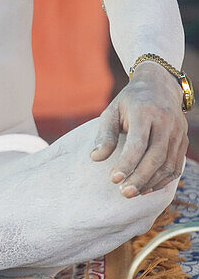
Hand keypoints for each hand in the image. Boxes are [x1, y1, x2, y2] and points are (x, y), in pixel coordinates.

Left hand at [90, 62, 187, 195]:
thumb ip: (105, 135)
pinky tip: (146, 187)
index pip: (138, 143)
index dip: (127, 163)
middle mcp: (166, 122)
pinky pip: (176, 166)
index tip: (113, 179)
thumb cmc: (130, 102)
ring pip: (168, 164)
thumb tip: (95, 158)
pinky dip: (162, 180)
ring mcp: (178, 132)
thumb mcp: (112, 111)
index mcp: (145, 112)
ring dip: (150, 182)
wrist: (159, 86)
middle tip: (124, 192)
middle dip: (139, 178)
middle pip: (156, 157)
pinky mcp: (183, 141)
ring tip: (132, 192)